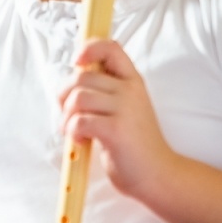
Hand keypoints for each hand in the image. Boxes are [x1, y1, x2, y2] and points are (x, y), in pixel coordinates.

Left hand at [58, 39, 174, 197]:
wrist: (157, 174)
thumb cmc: (134, 144)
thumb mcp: (125, 109)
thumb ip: (105, 92)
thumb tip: (70, 85)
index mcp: (132, 82)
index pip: (110, 48)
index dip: (89, 48)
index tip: (78, 62)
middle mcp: (130, 90)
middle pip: (81, 77)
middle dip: (64, 96)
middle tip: (68, 115)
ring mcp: (125, 109)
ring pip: (78, 97)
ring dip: (67, 117)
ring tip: (74, 131)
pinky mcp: (116, 130)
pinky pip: (79, 121)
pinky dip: (72, 132)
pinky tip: (81, 142)